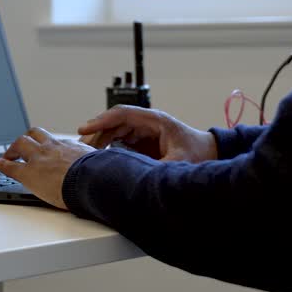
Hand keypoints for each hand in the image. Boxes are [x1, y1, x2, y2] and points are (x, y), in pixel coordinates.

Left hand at [0, 127, 92, 210]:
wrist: (91, 181)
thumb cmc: (98, 175)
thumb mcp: (99, 162)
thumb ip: (96, 160)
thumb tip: (106, 163)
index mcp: (68, 146)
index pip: (54, 141)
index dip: (47, 145)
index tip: (46, 149)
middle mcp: (51, 148)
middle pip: (34, 134)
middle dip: (27, 139)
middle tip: (22, 146)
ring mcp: (38, 158)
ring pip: (21, 143)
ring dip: (13, 148)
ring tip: (8, 155)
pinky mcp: (28, 173)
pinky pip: (10, 166)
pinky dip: (3, 164)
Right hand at [77, 105, 216, 162]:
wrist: (210, 154)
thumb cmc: (198, 153)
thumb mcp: (178, 163)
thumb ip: (156, 168)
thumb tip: (136, 177)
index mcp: (155, 120)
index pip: (122, 114)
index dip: (101, 120)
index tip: (85, 128)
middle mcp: (147, 123)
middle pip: (114, 122)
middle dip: (96, 132)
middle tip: (81, 146)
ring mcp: (145, 131)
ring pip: (115, 130)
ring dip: (101, 139)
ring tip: (86, 152)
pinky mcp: (143, 141)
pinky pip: (121, 139)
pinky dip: (108, 146)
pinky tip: (100, 156)